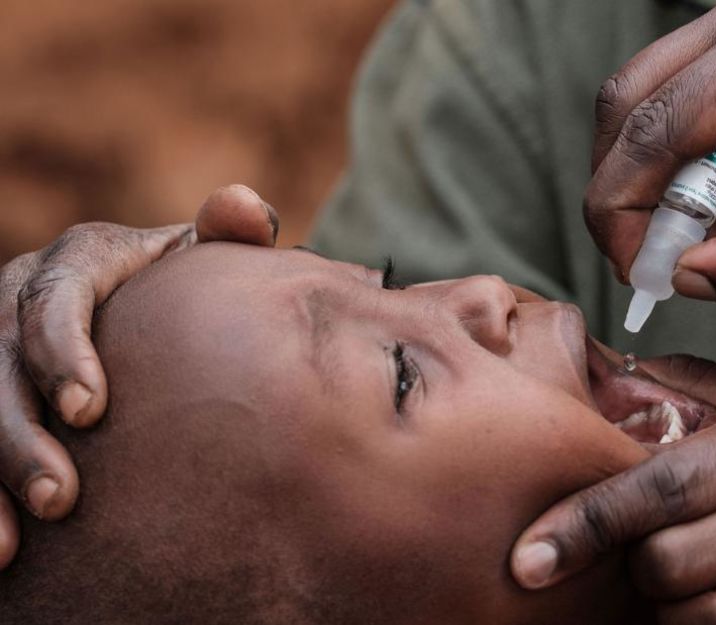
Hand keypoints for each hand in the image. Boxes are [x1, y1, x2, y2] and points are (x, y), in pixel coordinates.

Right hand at [0, 184, 277, 567]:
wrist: (160, 310)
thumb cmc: (189, 288)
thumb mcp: (204, 258)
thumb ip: (226, 233)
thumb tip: (240, 207)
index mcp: (79, 260)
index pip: (55, 299)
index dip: (62, 352)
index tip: (90, 410)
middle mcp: (21, 296)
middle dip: (20, 435)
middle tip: (62, 497)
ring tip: (13, 542)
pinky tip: (3, 552)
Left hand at [510, 355, 715, 623]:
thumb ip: (710, 390)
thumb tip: (622, 373)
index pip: (653, 489)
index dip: (582, 524)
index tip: (527, 557)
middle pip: (658, 562)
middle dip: (634, 560)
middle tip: (649, 541)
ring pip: (686, 614)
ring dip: (670, 599)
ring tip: (695, 569)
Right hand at [585, 0, 715, 320]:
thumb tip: (686, 278)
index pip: (655, 130)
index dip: (625, 214)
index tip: (643, 276)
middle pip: (627, 106)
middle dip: (625, 196)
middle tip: (662, 261)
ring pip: (638, 103)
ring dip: (648, 180)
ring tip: (710, 232)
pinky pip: (669, 105)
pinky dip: (673, 166)